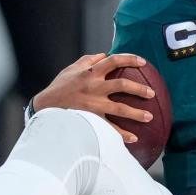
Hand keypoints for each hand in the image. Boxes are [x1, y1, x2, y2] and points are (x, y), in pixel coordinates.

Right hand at [32, 53, 155, 141]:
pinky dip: (122, 135)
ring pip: (120, 108)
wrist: (44, 108)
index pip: (114, 60)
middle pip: (123, 84)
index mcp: (90, 73)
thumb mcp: (71, 70)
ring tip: (149, 117)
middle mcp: (94, 87)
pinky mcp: (90, 119)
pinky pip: (109, 128)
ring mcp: (93, 105)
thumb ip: (88, 61)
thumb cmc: (58, 88)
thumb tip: (103, 55)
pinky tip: (134, 139)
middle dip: (140, 88)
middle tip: (151, 93)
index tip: (143, 62)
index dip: (130, 59)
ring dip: (137, 113)